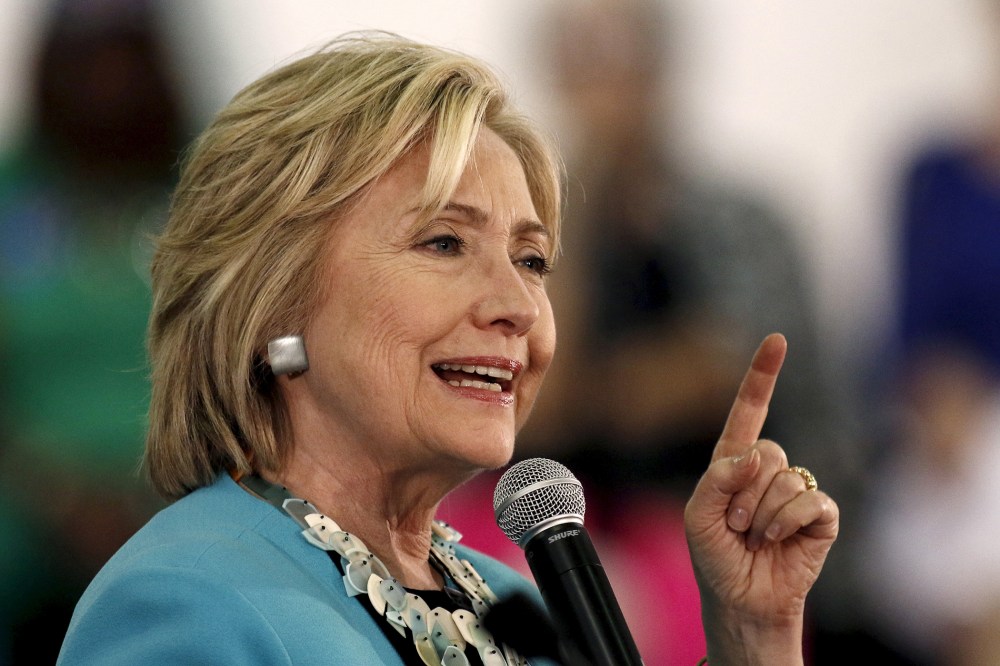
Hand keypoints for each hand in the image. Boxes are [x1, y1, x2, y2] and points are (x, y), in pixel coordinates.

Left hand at [684, 333, 838, 663]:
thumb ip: (718, 478)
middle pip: (766, 451)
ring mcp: (796, 491)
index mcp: (734, 461)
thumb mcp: (697, 515)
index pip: (749, 410)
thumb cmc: (714, 556)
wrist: (741, 599)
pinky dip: (787, 523)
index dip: (763, 375)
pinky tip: (777, 541)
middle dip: (744, 493)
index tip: (776, 340)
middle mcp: (767, 470)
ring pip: (786, 479)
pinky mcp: (821, 516)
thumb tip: (753, 455)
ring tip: (754, 537)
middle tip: (735, 525)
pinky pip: (810, 501)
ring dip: (762, 514)